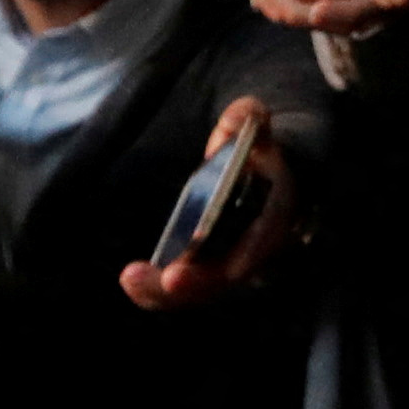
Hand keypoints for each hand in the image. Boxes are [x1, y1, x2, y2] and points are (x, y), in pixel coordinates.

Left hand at [120, 97, 299, 311]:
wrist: (265, 181)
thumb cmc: (257, 155)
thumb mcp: (256, 132)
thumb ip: (247, 120)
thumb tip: (239, 116)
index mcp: (275, 213)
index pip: (264, 238)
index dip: (248, 253)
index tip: (229, 264)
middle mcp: (257, 248)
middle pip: (230, 275)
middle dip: (199, 281)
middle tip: (167, 280)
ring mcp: (231, 264)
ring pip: (204, 289)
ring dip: (167, 292)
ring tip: (132, 278)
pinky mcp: (207, 271)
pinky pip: (185, 288)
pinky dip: (158, 291)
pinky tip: (133, 280)